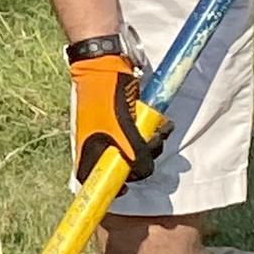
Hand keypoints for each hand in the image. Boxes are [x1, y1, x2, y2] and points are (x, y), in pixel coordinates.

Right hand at [68, 43, 158, 186]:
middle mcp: (99, 145)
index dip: (111, 187)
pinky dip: (155, 133)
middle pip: (122, 167)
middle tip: (152, 146)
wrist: (103, 64)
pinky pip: (142, 137)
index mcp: (88, 151)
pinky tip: (164, 125)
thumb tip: (144, 170)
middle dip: (142, 162)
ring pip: (136, 152)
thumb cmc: (105, 96)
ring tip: (161, 131)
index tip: (127, 188)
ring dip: (153, 145)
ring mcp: (112, 134)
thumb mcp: (120, 130)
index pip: (95, 179)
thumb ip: (134, 154)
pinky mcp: (124, 123)